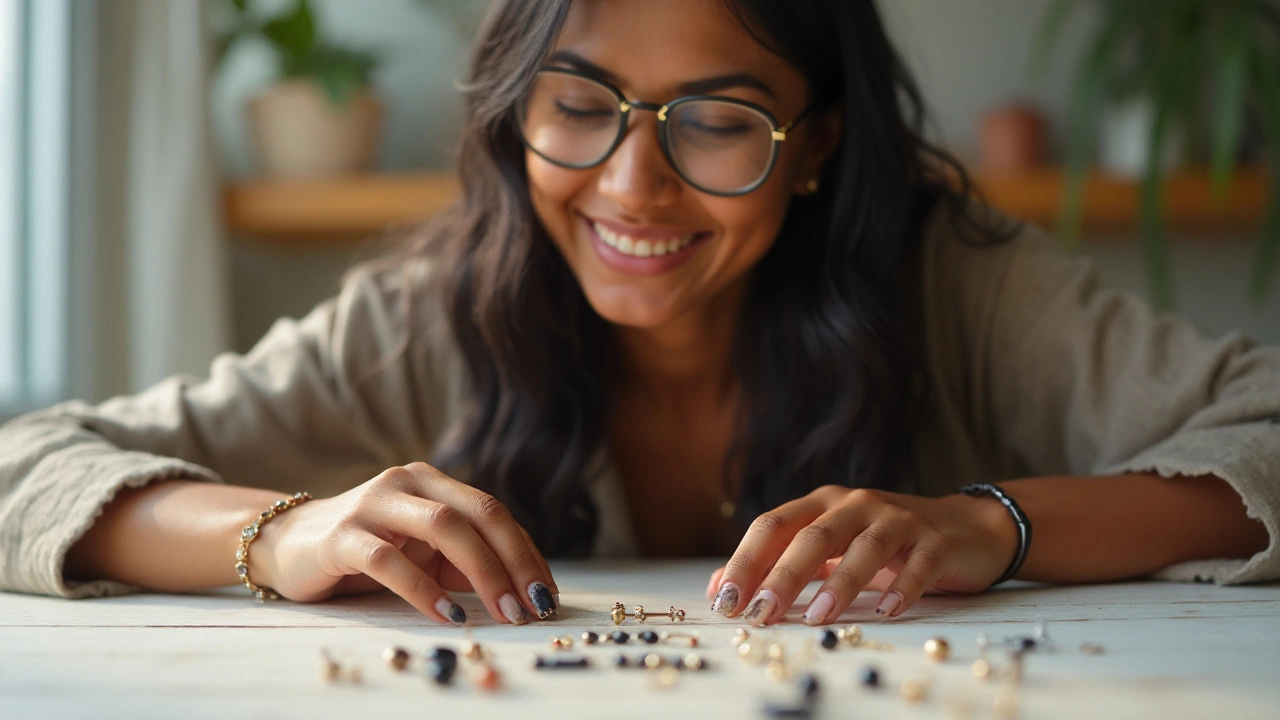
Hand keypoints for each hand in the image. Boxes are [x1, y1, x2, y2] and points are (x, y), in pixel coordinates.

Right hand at [251, 462, 557, 625]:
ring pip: (443, 527)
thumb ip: (463, 561)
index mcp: (433, 482)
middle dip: (514, 562)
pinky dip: (425, 590)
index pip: (493, 512)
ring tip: (504, 611)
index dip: (526, 552)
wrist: (288, 544)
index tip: (547, 594)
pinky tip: (449, 615)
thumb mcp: (423, 553)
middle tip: (534, 606)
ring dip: (483, 572)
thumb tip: (522, 591)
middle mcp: (407, 482)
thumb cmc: (369, 551)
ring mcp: (374, 504)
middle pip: (478, 514)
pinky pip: (391, 561)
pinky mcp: (343, 535)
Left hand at [706, 486, 1017, 624]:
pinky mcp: (935, 542)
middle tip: (760, 612)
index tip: (725, 600)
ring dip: (840, 584)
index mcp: (822, 504)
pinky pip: (917, 565)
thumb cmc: (884, 542)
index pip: (773, 526)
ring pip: (864, 548)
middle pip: (813, 536)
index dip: (746, 560)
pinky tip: (887, 610)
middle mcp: (855, 504)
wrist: (965, 528)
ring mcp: (897, 520)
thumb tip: (719, 587)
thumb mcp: (829, 549)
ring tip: (819, 616)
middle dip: (783, 576)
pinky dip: (902, 586)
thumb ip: (778, 563)